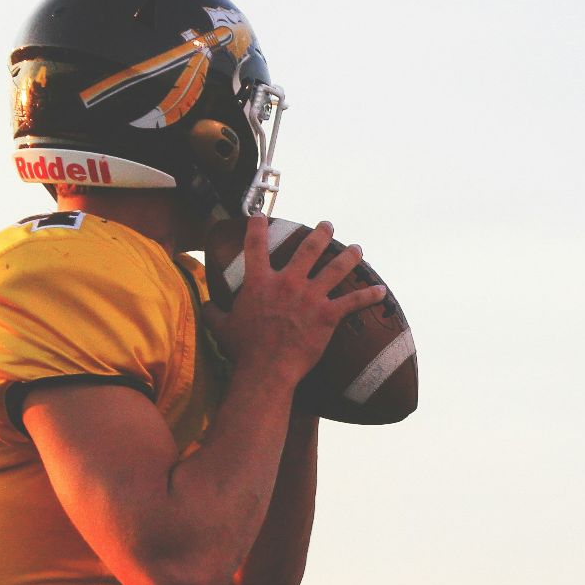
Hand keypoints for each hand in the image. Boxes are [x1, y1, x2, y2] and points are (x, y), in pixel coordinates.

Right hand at [204, 217, 386, 387]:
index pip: (255, 246)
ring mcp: (310, 297)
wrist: (266, 369)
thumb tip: (203, 305)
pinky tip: (382, 291)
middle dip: (321, 234)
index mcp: (259, 282)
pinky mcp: (327, 316)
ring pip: (335, 269)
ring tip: (358, 249)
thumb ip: (212, 311)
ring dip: (349, 256)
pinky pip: (354, 302)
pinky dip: (369, 296)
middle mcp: (287, 283)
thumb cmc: (243, 350)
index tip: (260, 215)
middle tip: (328, 225)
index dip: (257, 227)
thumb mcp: (221, 327)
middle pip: (308, 249)